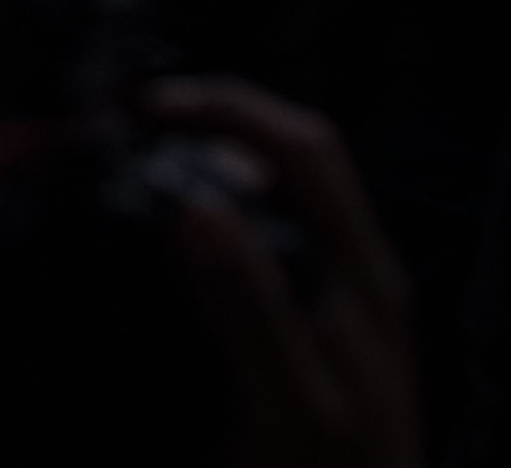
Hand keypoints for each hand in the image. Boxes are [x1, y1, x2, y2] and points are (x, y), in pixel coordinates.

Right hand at [145, 77, 422, 467]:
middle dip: (225, 119)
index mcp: (362, 277)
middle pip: (303, 155)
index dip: (229, 110)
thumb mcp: (288, 401)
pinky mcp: (331, 324)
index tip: (152, 109)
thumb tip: (197, 207)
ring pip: (295, 191)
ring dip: (229, 158)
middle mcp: (364, 273)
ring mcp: (351, 298)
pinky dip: (233, 208)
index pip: (304, 150)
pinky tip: (193, 233)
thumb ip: (250, 303)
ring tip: (160, 158)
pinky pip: (285, 235)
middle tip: (146, 120)